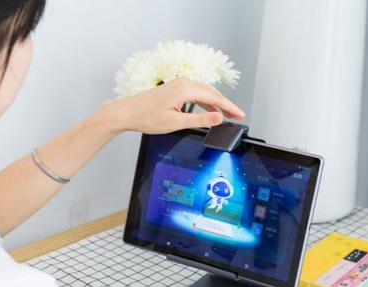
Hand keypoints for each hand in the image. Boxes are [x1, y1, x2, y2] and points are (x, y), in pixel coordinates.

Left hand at [100, 77, 244, 135]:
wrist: (127, 112)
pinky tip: (208, 111)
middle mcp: (184, 82)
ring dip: (216, 104)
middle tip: (237, 116)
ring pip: (204, 92)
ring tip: (226, 115)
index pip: (215, 98)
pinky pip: (196, 93)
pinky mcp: (174, 88)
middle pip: (212, 93)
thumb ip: (200, 120)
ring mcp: (179, 84)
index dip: (230, 107)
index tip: (240, 115)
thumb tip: (218, 118)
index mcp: (185, 89)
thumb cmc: (146, 117)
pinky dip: (205, 102)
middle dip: (226, 105)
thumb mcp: (176, 122)